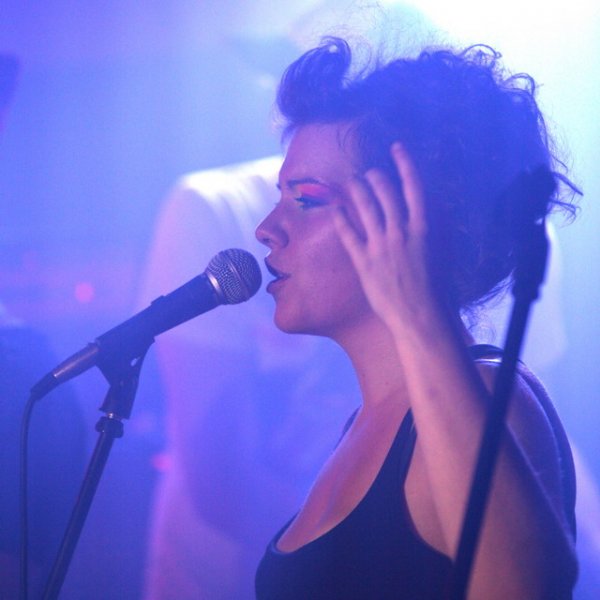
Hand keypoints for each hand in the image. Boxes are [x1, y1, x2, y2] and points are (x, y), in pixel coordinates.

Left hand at [333, 142, 440, 333]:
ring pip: (365, 209)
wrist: (418, 314)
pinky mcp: (364, 261)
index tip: (396, 148)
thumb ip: (425, 231)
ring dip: (357, 190)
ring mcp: (380, 246)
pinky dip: (341, 219)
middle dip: (375, 177)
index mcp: (422, 228)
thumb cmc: (433, 288)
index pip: (413, 187)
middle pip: (386, 194)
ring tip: (351, 180)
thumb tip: (417, 215)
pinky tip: (334, 209)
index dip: (404, 164)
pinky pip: (349, 235)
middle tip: (368, 171)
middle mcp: (400, 232)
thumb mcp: (437, 253)